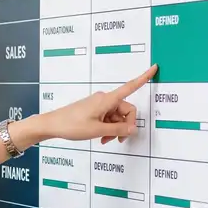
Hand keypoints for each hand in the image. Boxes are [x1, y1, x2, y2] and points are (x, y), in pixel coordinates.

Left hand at [36, 64, 156, 143]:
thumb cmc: (72, 125)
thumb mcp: (98, 130)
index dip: (144, 78)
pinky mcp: (95, 110)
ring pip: (117, 116)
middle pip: (126, 110)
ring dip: (116, 129)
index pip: (130, 86)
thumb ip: (118, 129)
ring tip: (105, 140)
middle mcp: (105, 99)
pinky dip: (108, 128)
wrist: (53, 125)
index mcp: (107, 99)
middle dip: (125, 125)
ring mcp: (100, 104)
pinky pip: (109, 118)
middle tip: (118, 139)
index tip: (154, 68)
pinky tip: (102, 137)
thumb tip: (133, 129)